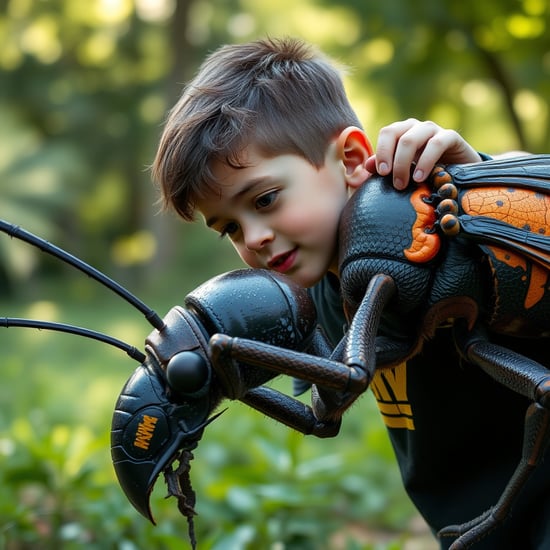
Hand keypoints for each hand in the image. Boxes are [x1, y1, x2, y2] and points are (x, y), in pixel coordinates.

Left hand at [365, 119, 481, 189]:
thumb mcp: (404, 171)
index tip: (381, 172)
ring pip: (412, 138)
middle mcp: (415, 128)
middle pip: (397, 135)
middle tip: (395, 184)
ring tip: (406, 184)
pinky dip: (426, 161)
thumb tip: (367, 166)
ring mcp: (433, 130)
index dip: (381, 151)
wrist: (459, 172)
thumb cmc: (425, 173)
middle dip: (393, 161)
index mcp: (401, 133)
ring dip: (405, 162)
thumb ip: (385, 168)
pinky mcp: (451, 136)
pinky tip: (421, 178)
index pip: (387, 133)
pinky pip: (437, 143)